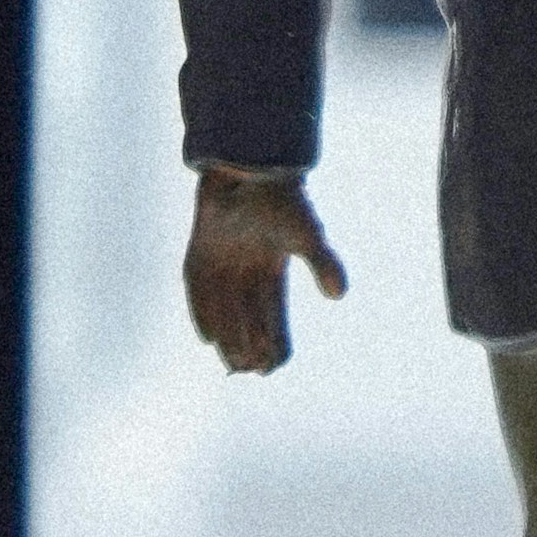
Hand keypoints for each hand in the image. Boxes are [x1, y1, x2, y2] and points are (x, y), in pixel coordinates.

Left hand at [185, 166, 345, 372]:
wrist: (251, 162)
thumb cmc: (282, 198)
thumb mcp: (307, 234)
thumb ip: (323, 264)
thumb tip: (339, 296)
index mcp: (273, 268)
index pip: (275, 314)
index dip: (276, 340)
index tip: (277, 365)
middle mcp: (246, 269)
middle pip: (248, 318)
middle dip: (251, 346)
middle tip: (252, 373)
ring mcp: (221, 260)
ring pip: (223, 309)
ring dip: (229, 337)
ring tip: (232, 365)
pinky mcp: (199, 247)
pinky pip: (197, 288)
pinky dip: (201, 312)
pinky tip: (205, 336)